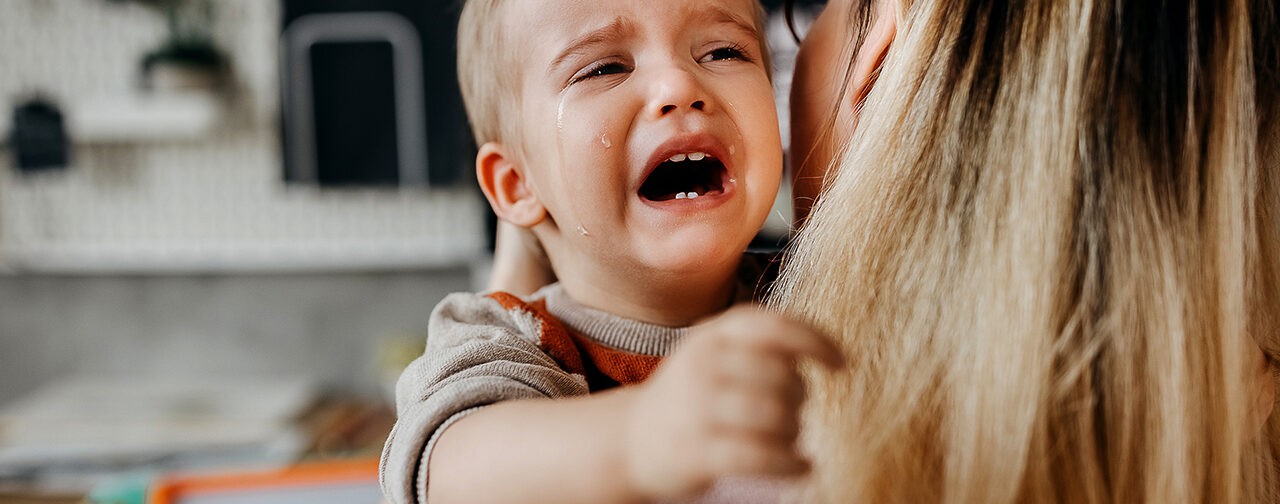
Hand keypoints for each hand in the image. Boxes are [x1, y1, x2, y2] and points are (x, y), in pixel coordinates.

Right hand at [623, 305, 843, 499]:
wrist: (633, 439)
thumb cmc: (693, 395)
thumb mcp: (716, 353)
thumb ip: (763, 345)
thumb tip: (827, 352)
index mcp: (713, 333)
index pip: (774, 326)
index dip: (815, 342)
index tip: (841, 364)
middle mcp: (702, 364)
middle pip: (780, 375)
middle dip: (800, 397)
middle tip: (794, 411)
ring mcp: (696, 408)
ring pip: (773, 415)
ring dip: (794, 431)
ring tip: (790, 438)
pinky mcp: (696, 451)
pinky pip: (760, 456)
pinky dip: (791, 463)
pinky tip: (802, 467)